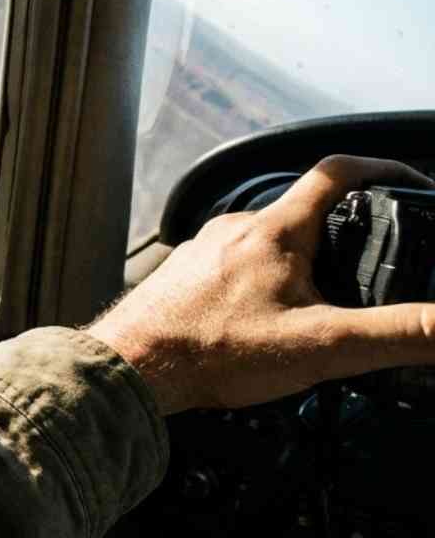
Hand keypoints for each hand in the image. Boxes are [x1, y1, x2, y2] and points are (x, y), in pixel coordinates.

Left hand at [89, 155, 434, 414]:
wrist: (130, 369)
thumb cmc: (210, 352)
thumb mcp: (322, 346)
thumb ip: (396, 334)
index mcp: (275, 231)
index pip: (337, 172)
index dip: (381, 168)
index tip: (409, 180)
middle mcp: (236, 229)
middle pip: (303, 211)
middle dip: (342, 234)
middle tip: (369, 266)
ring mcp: (204, 250)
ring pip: (267, 241)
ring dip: (300, 263)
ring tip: (320, 303)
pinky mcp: (183, 276)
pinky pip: (233, 266)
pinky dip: (261, 283)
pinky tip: (264, 319)